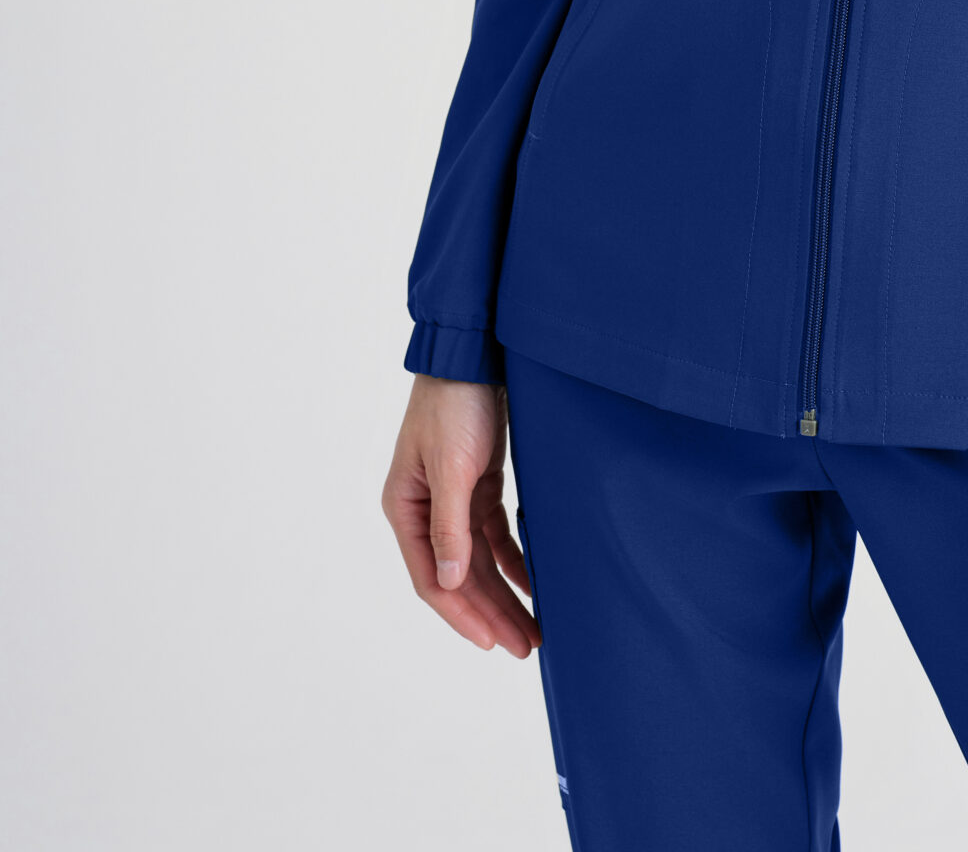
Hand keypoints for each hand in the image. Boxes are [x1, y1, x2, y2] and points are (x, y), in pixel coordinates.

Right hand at [382, 375, 539, 655]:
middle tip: (525, 645)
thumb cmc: (455, 403)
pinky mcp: (477, 484)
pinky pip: (495, 535)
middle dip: (491, 613)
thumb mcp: (451, 467)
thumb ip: (449, 527)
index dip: (463, 615)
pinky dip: (513, 559)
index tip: (493, 643)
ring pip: (479, 561)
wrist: (475, 351)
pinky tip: (533, 582)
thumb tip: (452, 583)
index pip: (434, 579)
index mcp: (405, 509)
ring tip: (532, 628)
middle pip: (460, 577)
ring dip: (504, 593)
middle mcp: (425, 510)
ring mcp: (452, 498)